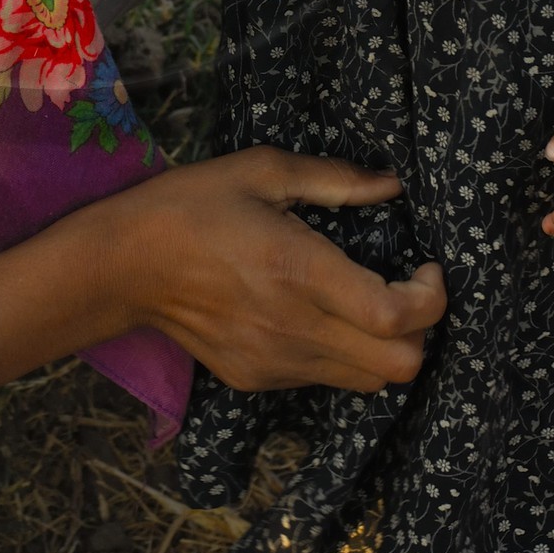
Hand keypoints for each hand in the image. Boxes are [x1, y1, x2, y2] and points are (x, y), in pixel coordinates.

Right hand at [0, 147, 445, 395]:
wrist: (122, 265)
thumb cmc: (191, 205)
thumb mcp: (260, 170)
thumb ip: (334, 179)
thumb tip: (392, 187)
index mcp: (298, 269)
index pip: (396, 317)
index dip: (431, 298)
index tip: (426, 267)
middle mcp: (293, 327)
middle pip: (399, 365)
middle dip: (419, 330)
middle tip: (402, 289)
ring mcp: (275, 362)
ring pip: (368, 381)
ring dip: (383, 346)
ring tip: (362, 302)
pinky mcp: (257, 379)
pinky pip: (325, 380)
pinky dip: (341, 354)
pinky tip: (316, 315)